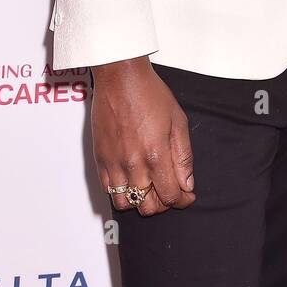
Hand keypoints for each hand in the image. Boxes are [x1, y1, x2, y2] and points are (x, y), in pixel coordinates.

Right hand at [91, 57, 195, 216]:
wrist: (121, 79)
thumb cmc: (151, 95)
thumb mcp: (178, 121)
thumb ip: (183, 157)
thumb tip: (187, 184)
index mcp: (156, 155)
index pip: (170, 196)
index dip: (182, 200)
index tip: (187, 196)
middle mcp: (133, 164)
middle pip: (148, 207)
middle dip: (163, 203)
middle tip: (170, 190)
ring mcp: (113, 164)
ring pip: (126, 204)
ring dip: (141, 201)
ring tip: (150, 186)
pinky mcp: (100, 160)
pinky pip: (108, 190)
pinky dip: (122, 192)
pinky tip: (132, 179)